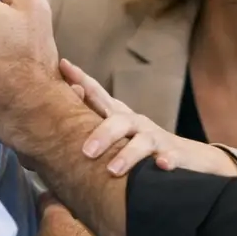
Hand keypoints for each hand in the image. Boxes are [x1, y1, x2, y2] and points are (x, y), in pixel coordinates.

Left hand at [60, 59, 236, 176]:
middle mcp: (136, 124)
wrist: (190, 159)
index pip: (99, 95)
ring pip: (142, 142)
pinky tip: (161, 165)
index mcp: (119, 118)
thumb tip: (46, 134)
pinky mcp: (174, 156)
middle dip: (101, 133)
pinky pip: (171, 158)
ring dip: (128, 154)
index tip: (63, 66)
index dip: (82, 80)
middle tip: (86, 152)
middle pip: (118, 120)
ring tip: (114, 170)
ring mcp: (156, 140)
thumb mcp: (117, 137)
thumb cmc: (143, 150)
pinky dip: (166, 161)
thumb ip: (90, 132)